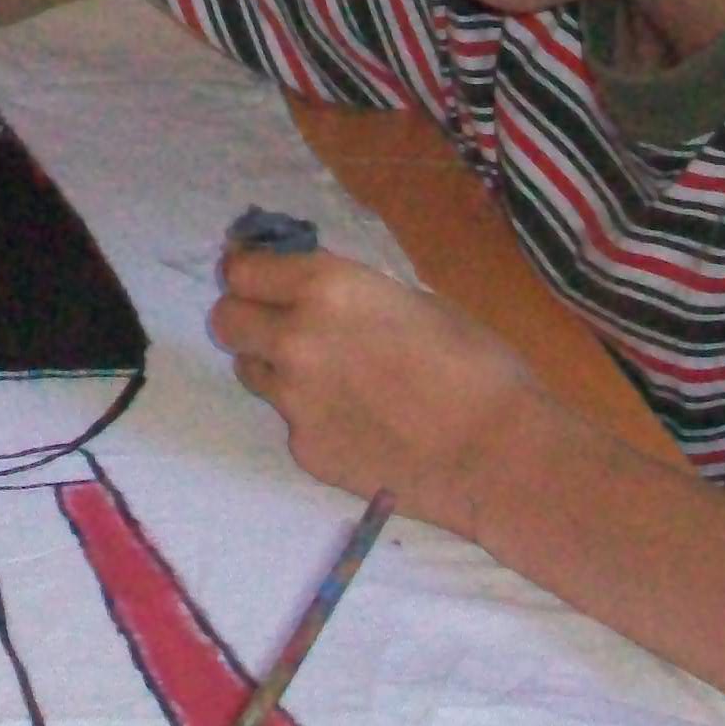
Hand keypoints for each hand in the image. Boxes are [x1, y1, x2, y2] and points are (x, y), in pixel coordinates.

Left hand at [205, 243, 541, 525]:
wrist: (498, 455)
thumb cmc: (479, 365)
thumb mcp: (414, 301)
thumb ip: (350, 295)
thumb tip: (320, 294)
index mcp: (325, 288)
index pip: (241, 270)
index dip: (249, 273)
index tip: (262, 278)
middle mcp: (293, 339)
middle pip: (226, 320)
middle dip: (248, 318)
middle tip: (281, 326)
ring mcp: (293, 400)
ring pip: (250, 372)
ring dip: (275, 367)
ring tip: (330, 379)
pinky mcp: (302, 449)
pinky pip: (289, 421)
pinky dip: (312, 417)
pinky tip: (360, 424)